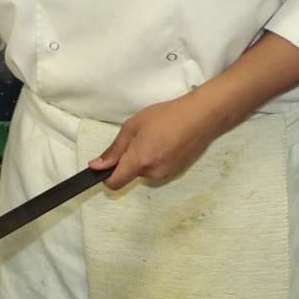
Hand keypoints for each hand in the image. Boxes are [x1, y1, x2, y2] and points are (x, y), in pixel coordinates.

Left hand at [89, 94, 228, 190]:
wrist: (201, 116)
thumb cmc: (167, 116)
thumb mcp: (133, 126)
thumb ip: (114, 149)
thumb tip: (96, 166)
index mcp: (139, 161)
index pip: (115, 183)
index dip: (106, 176)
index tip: (106, 164)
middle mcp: (153, 173)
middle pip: (130, 174)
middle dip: (130, 159)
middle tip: (139, 137)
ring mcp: (166, 174)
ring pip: (145, 171)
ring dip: (144, 158)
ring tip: (156, 137)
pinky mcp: (177, 172)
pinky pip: (158, 169)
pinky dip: (157, 158)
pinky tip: (166, 142)